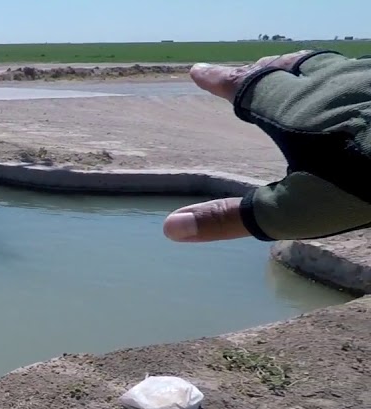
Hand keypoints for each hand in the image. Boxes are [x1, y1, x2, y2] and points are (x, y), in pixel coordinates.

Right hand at [162, 50, 370, 242]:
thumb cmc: (360, 185)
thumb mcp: (292, 212)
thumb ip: (232, 218)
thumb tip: (170, 227)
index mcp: (290, 108)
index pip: (245, 87)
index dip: (219, 81)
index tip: (198, 72)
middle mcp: (326, 83)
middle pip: (287, 67)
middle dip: (262, 71)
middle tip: (247, 73)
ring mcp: (367, 80)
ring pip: (326, 67)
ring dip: (303, 72)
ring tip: (294, 79)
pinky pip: (360, 75)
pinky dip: (341, 81)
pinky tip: (350, 95)